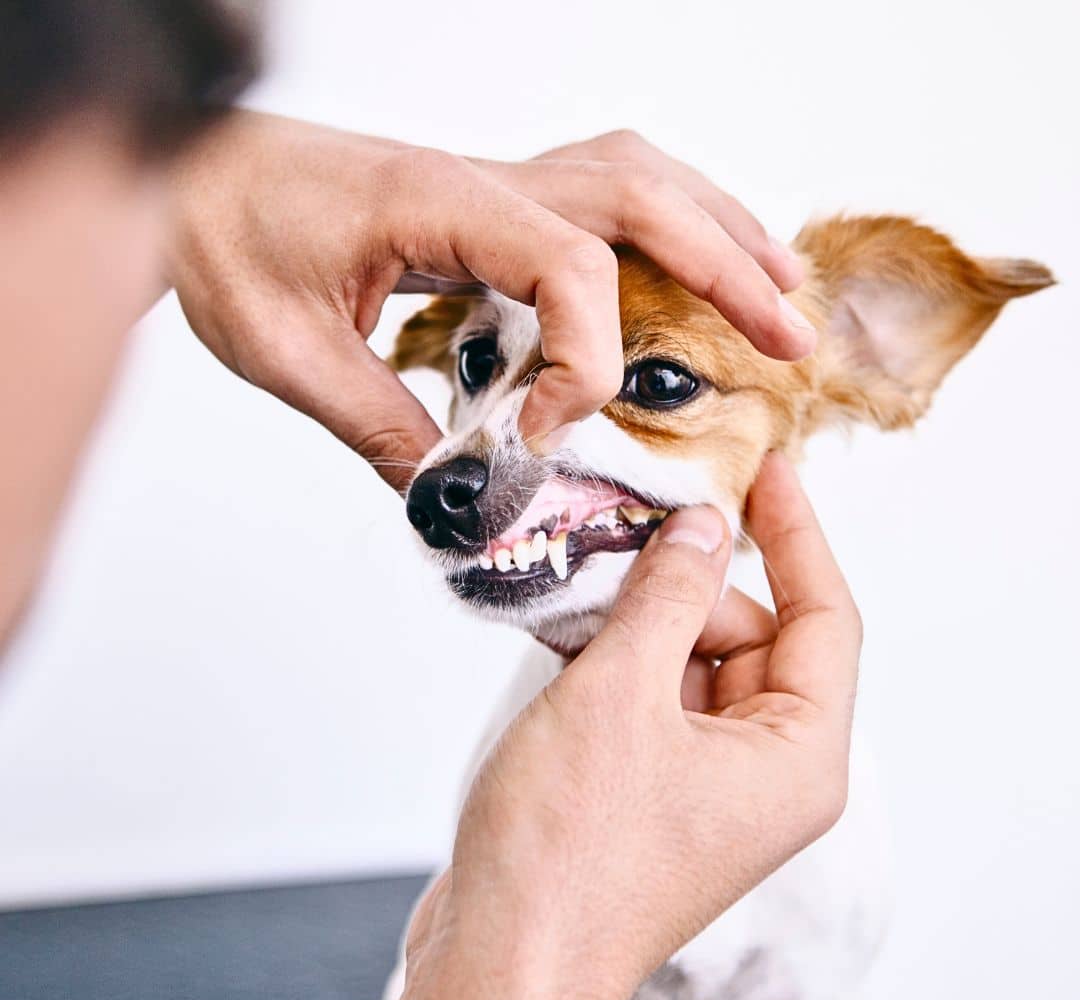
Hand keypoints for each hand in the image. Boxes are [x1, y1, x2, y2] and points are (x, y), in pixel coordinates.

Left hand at [167, 114, 814, 491]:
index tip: (544, 434)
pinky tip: (691, 262)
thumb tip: (457, 496)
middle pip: (639, 199)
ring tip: (778, 290)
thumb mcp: (288, 352)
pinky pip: (601, 193)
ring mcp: (491, 182)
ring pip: (634, 180)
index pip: (567, 264)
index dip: (584, 357)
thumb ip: (380, 424)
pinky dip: (666, 224)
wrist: (187, 178)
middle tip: (787, 340)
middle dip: (726, 271)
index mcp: (437, 203)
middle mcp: (482, 180)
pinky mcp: (488, 201)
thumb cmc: (219, 238)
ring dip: (716, 232)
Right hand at [366, 453, 860, 999]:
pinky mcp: (651, 790)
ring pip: (692, 661)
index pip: (824, 617)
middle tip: (628, 530)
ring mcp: (705, 784)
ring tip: (585, 577)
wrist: (499, 962)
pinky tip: (567, 624)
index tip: (769, 468)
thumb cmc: (565, 852)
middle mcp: (763, 774)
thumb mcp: (621, 693)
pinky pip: (652, 695)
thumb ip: (670, 596)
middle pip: (750, 635)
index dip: (799, 533)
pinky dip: (618, 656)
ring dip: (643, 617)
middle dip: (690, 582)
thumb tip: (704, 527)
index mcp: (796, 759)